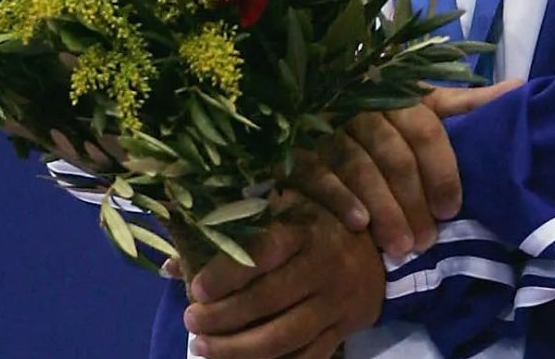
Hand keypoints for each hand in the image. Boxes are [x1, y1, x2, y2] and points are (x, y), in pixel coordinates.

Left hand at [182, 199, 382, 358]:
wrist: (382, 248)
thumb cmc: (318, 221)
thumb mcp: (281, 209)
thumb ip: (229, 232)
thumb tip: (172, 265)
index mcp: (305, 230)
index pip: (262, 253)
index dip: (226, 275)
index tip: (196, 289)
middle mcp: (324, 267)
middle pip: (266, 302)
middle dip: (221, 318)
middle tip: (190, 323)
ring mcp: (335, 304)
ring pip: (282, 339)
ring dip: (236, 351)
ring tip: (203, 349)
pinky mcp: (343, 331)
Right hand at [292, 79, 520, 257]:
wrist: (317, 96)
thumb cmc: (384, 109)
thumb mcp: (425, 102)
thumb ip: (467, 103)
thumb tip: (522, 88)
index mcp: (397, 94)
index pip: (424, 129)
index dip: (441, 170)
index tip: (452, 209)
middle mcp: (362, 105)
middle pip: (392, 154)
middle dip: (412, 201)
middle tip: (426, 242)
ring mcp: (326, 125)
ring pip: (358, 167)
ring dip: (383, 209)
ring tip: (400, 248)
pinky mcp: (297, 147)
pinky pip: (317, 173)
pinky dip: (340, 199)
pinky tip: (358, 227)